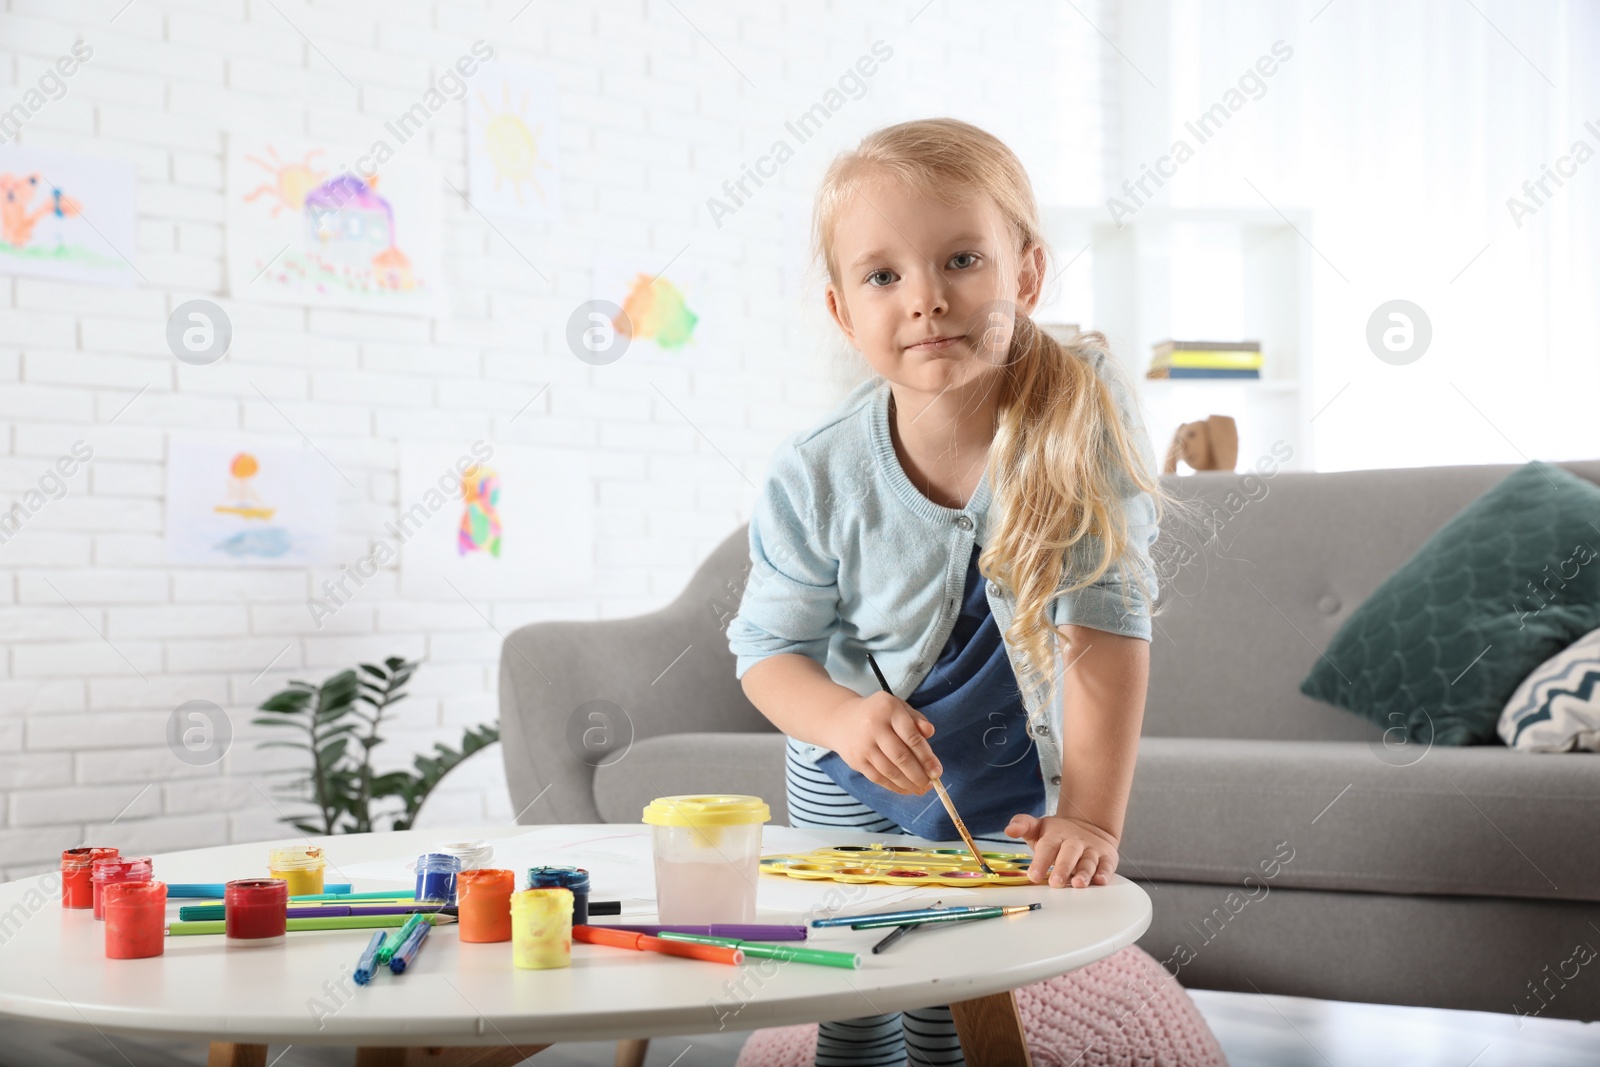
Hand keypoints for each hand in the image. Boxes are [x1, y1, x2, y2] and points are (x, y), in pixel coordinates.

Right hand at [826, 692, 941, 794]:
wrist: (842, 719)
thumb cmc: (879, 714)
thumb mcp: (898, 708)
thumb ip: (916, 719)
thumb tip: (930, 733)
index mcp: (888, 710)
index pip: (912, 737)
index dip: (927, 757)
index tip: (937, 771)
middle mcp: (873, 726)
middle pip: (901, 757)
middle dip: (919, 774)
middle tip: (931, 783)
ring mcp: (863, 745)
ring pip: (890, 771)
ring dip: (908, 783)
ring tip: (921, 789)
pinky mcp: (856, 760)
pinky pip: (878, 778)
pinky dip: (894, 787)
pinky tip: (906, 789)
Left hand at [1003, 813, 1117, 887]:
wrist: (1089, 827)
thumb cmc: (1057, 835)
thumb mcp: (1038, 827)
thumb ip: (1022, 825)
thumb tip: (1009, 829)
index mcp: (1056, 835)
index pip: (1047, 846)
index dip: (1040, 861)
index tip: (1033, 876)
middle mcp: (1075, 842)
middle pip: (1069, 854)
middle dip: (1063, 868)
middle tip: (1055, 883)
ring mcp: (1092, 850)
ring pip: (1088, 861)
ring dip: (1084, 872)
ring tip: (1078, 884)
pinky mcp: (1106, 857)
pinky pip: (1107, 865)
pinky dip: (1105, 873)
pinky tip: (1100, 881)